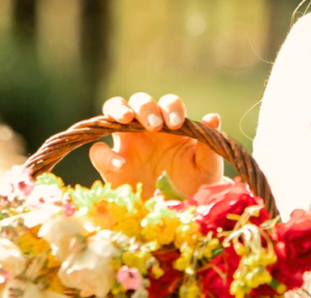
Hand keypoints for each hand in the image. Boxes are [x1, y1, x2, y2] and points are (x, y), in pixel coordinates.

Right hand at [89, 93, 223, 197]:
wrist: (179, 210)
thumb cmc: (195, 181)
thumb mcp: (206, 165)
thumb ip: (208, 142)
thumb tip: (213, 117)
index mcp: (172, 124)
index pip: (169, 103)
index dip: (171, 108)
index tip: (176, 125)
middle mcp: (147, 128)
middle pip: (139, 101)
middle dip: (145, 107)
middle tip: (154, 125)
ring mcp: (127, 144)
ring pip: (112, 113)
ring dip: (118, 110)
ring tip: (126, 120)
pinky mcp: (110, 165)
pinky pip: (98, 151)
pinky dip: (105, 154)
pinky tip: (121, 165)